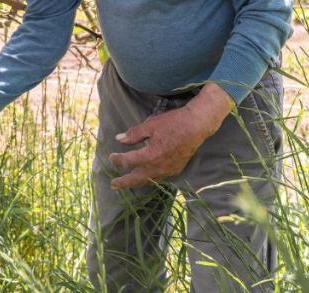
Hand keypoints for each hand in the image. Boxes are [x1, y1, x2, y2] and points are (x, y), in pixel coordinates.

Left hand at [108, 83, 232, 188]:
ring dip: (136, 183)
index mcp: (151, 154)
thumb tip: (118, 139)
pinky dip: (150, 180)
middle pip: (137, 178)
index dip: (118, 160)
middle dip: (124, 182)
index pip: (129, 161)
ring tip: (127, 184)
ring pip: (149, 181)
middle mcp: (159, 166)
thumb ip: (134, 134)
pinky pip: (159, 179)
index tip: (111, 157)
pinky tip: (146, 178)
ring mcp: (168, 170)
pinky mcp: (176, 170)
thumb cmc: (173, 123)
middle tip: (113, 185)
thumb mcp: (151, 125)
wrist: (197, 126)